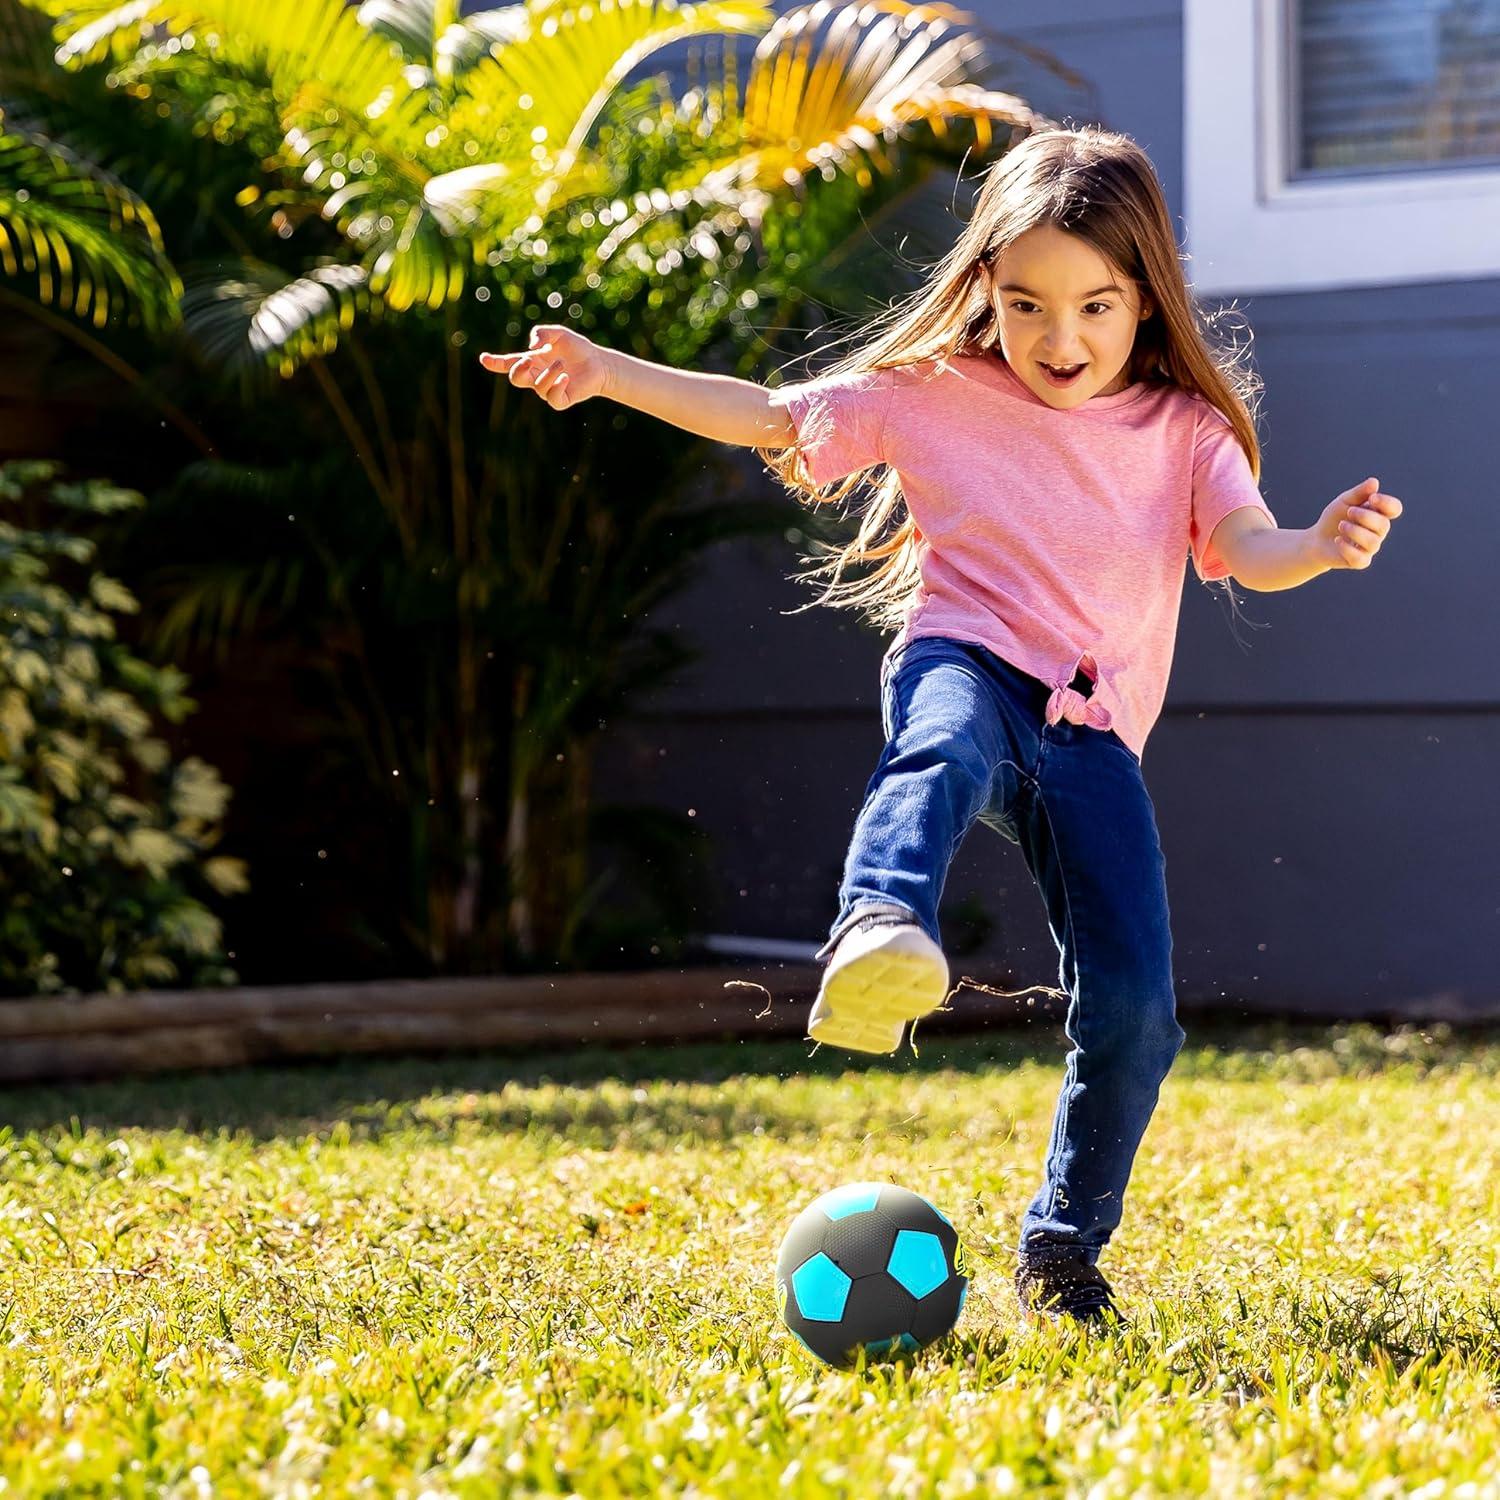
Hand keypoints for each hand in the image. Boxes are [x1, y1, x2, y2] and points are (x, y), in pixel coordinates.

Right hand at [478, 323, 608, 408]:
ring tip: (561, 363)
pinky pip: (552, 398)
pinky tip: (565, 377)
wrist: (598, 363)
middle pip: (517, 378)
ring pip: (537, 386)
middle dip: (518, 369)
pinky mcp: (561, 400)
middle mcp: (536, 376)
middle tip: (529, 359)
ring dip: (548, 373)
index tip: (484, 358)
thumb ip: (543, 333)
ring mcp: (547, 390)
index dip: (495, 362)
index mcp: (532, 361)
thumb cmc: (577, 349)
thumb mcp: (559, 334)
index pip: (509, 363)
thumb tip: (533, 345)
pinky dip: (556, 386)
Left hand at [1310, 477, 1402, 570]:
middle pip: (1384, 525)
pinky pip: (1360, 558)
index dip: (1387, 503)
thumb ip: (1359, 493)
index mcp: (1378, 514)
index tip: (1371, 498)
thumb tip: (1374, 482)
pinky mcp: (1360, 561)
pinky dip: (1346, 548)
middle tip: (1349, 511)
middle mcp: (1378, 532)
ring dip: (1355, 531)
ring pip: (1373, 542)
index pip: (1395, 509)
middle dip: (1365, 516)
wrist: (1316, 539)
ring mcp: (1370, 548)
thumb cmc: (1334, 518)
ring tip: (1341, 525)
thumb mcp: (1344, 502)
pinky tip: (1337, 540)